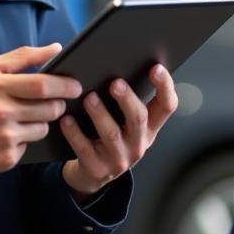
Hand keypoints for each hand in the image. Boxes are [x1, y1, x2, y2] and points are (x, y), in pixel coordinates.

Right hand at [0, 44, 81, 176]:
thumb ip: (22, 56)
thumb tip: (56, 48)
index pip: (42, 85)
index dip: (65, 85)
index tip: (76, 86)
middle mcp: (0, 113)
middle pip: (49, 109)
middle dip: (58, 105)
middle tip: (55, 102)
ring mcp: (3, 138)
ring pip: (42, 129)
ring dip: (41, 122)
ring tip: (23, 117)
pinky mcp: (5, 159)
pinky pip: (29, 146)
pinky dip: (24, 140)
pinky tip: (7, 135)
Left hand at [60, 63, 177, 198]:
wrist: (93, 172)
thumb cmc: (110, 135)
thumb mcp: (126, 121)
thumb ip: (127, 99)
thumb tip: (116, 61)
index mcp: (150, 127)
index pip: (167, 106)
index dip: (165, 87)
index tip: (156, 68)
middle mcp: (139, 143)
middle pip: (139, 118)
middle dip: (127, 99)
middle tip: (116, 83)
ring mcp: (119, 159)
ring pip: (111, 134)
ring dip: (100, 114)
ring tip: (89, 98)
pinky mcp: (97, 169)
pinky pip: (85, 149)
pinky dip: (75, 133)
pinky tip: (67, 119)